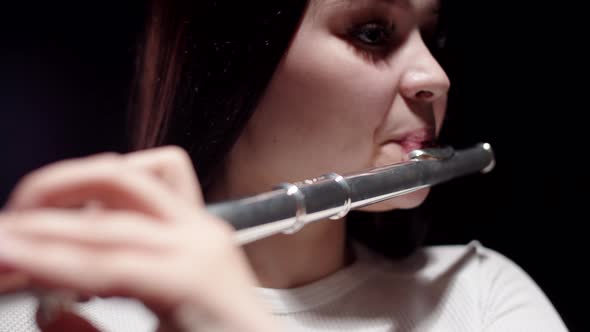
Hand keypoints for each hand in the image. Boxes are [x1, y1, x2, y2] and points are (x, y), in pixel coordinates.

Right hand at [0, 146, 275, 331]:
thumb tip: (49, 313)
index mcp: (192, 283)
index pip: (102, 263)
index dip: (43, 258)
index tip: (1, 252)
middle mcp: (201, 241)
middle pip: (107, 218)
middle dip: (42, 224)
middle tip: (3, 237)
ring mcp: (204, 224)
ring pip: (132, 177)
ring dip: (73, 188)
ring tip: (30, 211)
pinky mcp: (202, 219)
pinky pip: (163, 173)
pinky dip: (119, 178)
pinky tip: (91, 204)